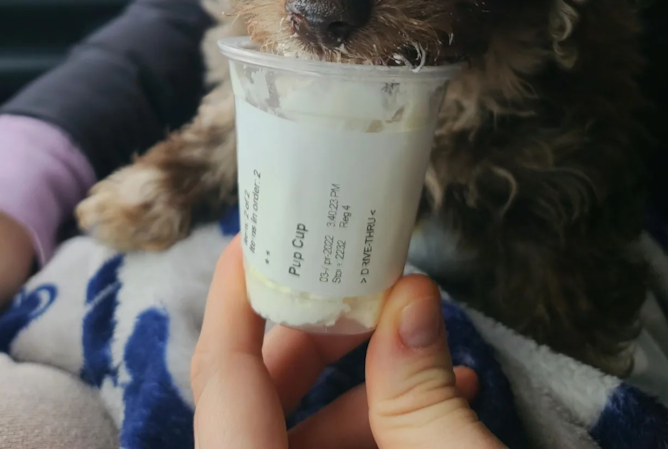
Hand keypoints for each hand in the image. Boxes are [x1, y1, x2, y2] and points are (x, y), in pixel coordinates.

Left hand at [192, 238, 504, 447]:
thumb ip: (420, 393)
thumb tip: (411, 296)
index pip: (223, 381)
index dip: (233, 301)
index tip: (254, 239)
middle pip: (258, 399)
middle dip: (314, 332)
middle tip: (356, 278)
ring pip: (299, 433)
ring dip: (363, 382)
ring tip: (421, 333)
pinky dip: (381, 425)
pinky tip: (445, 393)